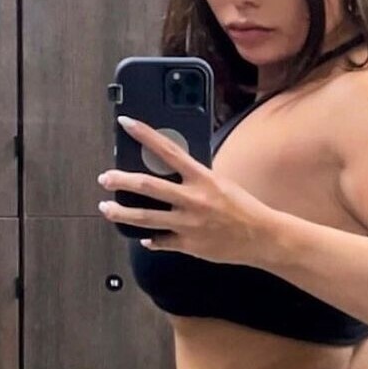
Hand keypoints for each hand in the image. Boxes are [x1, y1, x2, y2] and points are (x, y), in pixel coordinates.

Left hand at [97, 116, 276, 264]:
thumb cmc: (244, 208)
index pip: (168, 150)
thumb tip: (173, 171)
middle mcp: (192, 199)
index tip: (126, 123)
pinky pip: (160, 241)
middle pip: (147, 186)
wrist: (262, 237)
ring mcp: (188, 224)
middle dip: (121, 180)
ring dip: (121, 213)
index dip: (145, 135)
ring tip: (106, 207)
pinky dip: (150, 240)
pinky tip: (143, 238)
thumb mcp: (221, 183)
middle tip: (105, 177)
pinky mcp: (188, 245)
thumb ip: (196, 178)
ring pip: (145, 217)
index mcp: (202, 178)